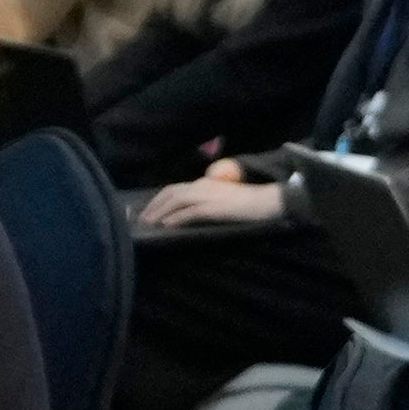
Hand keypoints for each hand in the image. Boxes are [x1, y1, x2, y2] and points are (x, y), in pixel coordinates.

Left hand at [138, 168, 286, 231]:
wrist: (265, 201)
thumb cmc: (246, 202)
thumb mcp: (222, 198)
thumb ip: (206, 201)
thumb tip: (188, 212)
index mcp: (203, 183)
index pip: (174, 189)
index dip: (158, 199)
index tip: (148, 211)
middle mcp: (202, 186)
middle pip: (170, 193)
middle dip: (154, 206)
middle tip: (143, 219)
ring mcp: (207, 196)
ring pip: (176, 201)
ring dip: (160, 212)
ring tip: (150, 224)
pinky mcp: (213, 207)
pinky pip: (189, 212)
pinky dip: (176, 218)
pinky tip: (167, 225)